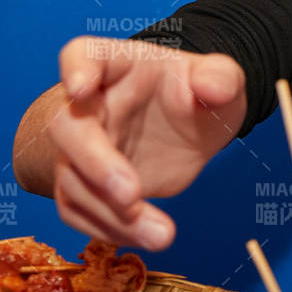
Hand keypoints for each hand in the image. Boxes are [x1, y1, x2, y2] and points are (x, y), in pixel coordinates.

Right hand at [46, 36, 245, 249]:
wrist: (197, 124)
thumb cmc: (201, 92)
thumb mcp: (222, 79)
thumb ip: (221, 77)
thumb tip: (213, 86)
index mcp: (119, 65)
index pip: (85, 54)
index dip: (76, 68)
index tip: (80, 86)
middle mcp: (90, 105)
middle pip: (68, 128)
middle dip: (94, 163)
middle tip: (131, 194)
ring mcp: (85, 146)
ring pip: (73, 180)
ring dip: (109, 212)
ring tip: (162, 234)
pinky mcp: (89, 183)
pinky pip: (80, 209)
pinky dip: (108, 229)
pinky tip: (145, 237)